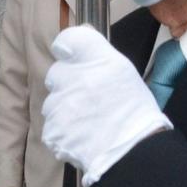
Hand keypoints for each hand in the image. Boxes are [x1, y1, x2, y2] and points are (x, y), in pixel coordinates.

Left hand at [41, 26, 171, 186]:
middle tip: (88, 98)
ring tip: (88, 121)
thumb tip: (78, 34)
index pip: (68, 39)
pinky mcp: (52, 130)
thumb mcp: (123, 71)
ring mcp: (59, 105)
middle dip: (67, 84)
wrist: (131, 152)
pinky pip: (52, 125)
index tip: (72, 57)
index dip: (68, 48)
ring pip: (53, 102)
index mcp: (97, 59)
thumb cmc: (134, 110)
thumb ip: (97, 52)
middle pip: (56, 73)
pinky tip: (82, 135)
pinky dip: (63, 131)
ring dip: (64, 109)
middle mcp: (74, 77)